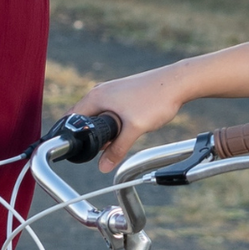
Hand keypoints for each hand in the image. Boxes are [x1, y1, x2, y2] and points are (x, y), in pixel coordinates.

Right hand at [70, 63, 195, 168]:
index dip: (73, 135)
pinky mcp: (122, 92)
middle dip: (90, 134)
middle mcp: (100, 91)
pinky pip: (109, 110)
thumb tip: (103, 166)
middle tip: (103, 147)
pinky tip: (126, 128)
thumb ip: (117, 149)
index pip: (72, 118)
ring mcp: (111, 90)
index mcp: (96, 97)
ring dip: (102, 128)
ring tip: (119, 136)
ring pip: (98, 114)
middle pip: (84, 117)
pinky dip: (112, 121)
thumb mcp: (134, 129)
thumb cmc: (155, 99)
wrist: (176, 83)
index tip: (78, 148)